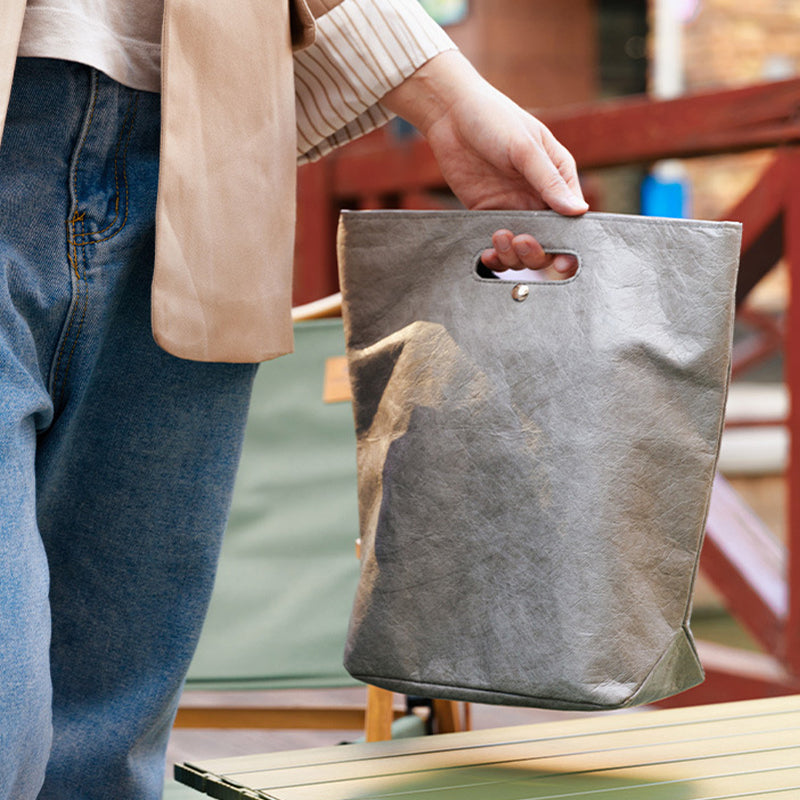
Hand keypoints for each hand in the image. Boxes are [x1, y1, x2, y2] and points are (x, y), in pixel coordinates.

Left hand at [382, 51, 586, 276]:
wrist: (450, 114)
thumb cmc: (494, 119)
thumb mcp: (524, 148)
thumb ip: (549, 181)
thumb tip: (578, 211)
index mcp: (559, 177)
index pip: (573, 219)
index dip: (570, 243)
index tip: (561, 260)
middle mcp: (539, 196)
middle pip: (548, 240)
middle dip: (537, 251)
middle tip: (521, 241)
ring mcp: (513, 207)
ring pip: (522, 249)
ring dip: (513, 255)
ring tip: (499, 238)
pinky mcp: (488, 213)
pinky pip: (497, 244)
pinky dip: (495, 255)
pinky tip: (487, 253)